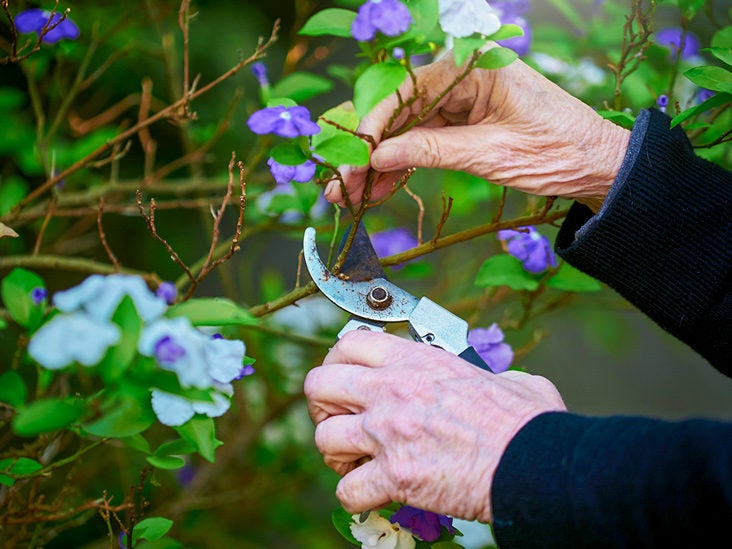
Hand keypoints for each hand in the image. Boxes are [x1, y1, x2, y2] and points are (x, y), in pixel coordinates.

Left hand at [304, 330, 566, 522]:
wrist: (535, 464)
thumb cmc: (528, 423)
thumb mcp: (508, 379)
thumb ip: (489, 375)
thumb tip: (505, 382)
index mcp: (416, 361)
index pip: (350, 343)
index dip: (337, 360)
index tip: (344, 378)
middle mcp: (392, 391)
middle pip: (319, 384)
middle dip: (322, 405)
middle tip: (340, 420)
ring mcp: (389, 433)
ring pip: (324, 437)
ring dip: (336, 453)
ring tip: (355, 461)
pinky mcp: (394, 476)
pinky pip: (347, 489)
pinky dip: (355, 495)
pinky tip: (374, 492)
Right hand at [325, 53, 629, 211]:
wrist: (598, 168)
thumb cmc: (559, 152)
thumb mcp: (491, 153)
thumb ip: (431, 150)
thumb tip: (378, 156)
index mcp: (475, 67)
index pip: (407, 91)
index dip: (372, 128)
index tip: (351, 159)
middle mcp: (465, 78)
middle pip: (400, 112)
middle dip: (368, 150)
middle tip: (341, 184)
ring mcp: (463, 102)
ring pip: (407, 132)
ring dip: (379, 166)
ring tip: (351, 196)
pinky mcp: (466, 125)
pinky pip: (424, 144)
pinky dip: (402, 168)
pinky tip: (378, 190)